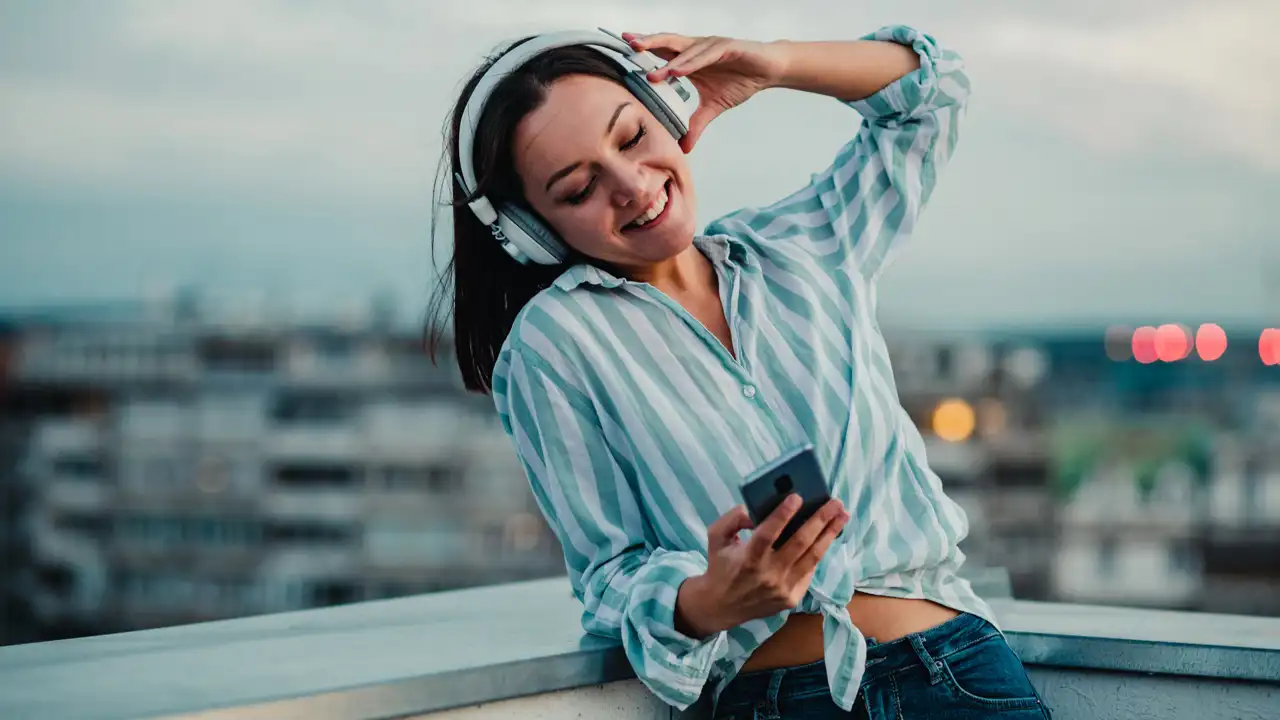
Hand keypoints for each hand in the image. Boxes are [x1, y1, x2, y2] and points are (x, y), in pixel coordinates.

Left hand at [621, 32, 789, 152]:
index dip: (643, 51)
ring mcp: (711, 46)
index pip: (661, 52)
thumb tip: (684, 148)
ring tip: (651, 73)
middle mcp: (696, 48)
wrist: (768, 70)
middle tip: (627, 46)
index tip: (623, 52)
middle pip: (667, 43)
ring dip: (668, 62)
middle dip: (647, 44)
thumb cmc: (741, 80)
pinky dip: (692, 63)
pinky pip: (706, 55)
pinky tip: (678, 71)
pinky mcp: (727, 48)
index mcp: (689, 59)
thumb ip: (696, 125)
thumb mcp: (713, 107)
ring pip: (684, 50)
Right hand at [677, 494, 848, 636]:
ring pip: (812, 557)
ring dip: (829, 534)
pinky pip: (809, 571)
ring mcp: (782, 589)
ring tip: (842, 516)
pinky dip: (819, 552)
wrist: (721, 607)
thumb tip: (756, 510)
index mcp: (748, 558)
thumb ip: (733, 519)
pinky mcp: (791, 598)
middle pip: (799, 543)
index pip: (767, 533)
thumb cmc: (721, 566)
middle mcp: (768, 575)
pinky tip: (828, 536)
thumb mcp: (716, 537)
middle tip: (835, 502)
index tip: (797, 496)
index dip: (783, 514)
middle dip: (820, 520)